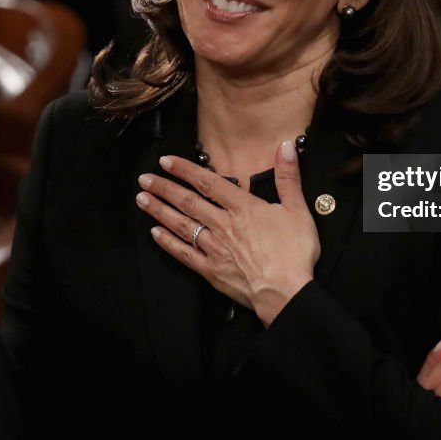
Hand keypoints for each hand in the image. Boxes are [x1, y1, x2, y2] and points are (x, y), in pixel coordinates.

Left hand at [135, 140, 319, 325]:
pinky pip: (184, 253)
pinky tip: (156, 233)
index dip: (185, 170)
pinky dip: (168, 243)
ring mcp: (214, 248)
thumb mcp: (298, 210)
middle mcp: (223, 224)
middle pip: (188, 202)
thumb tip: (285, 147)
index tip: (166, 161)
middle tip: (144, 178)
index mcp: (243, 208)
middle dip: (164, 188)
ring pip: (181, 224)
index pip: (209, 182)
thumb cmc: (294, 253)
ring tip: (142, 199)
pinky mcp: (211, 270)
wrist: (286, 292)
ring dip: (160, 210)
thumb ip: (288, 177)